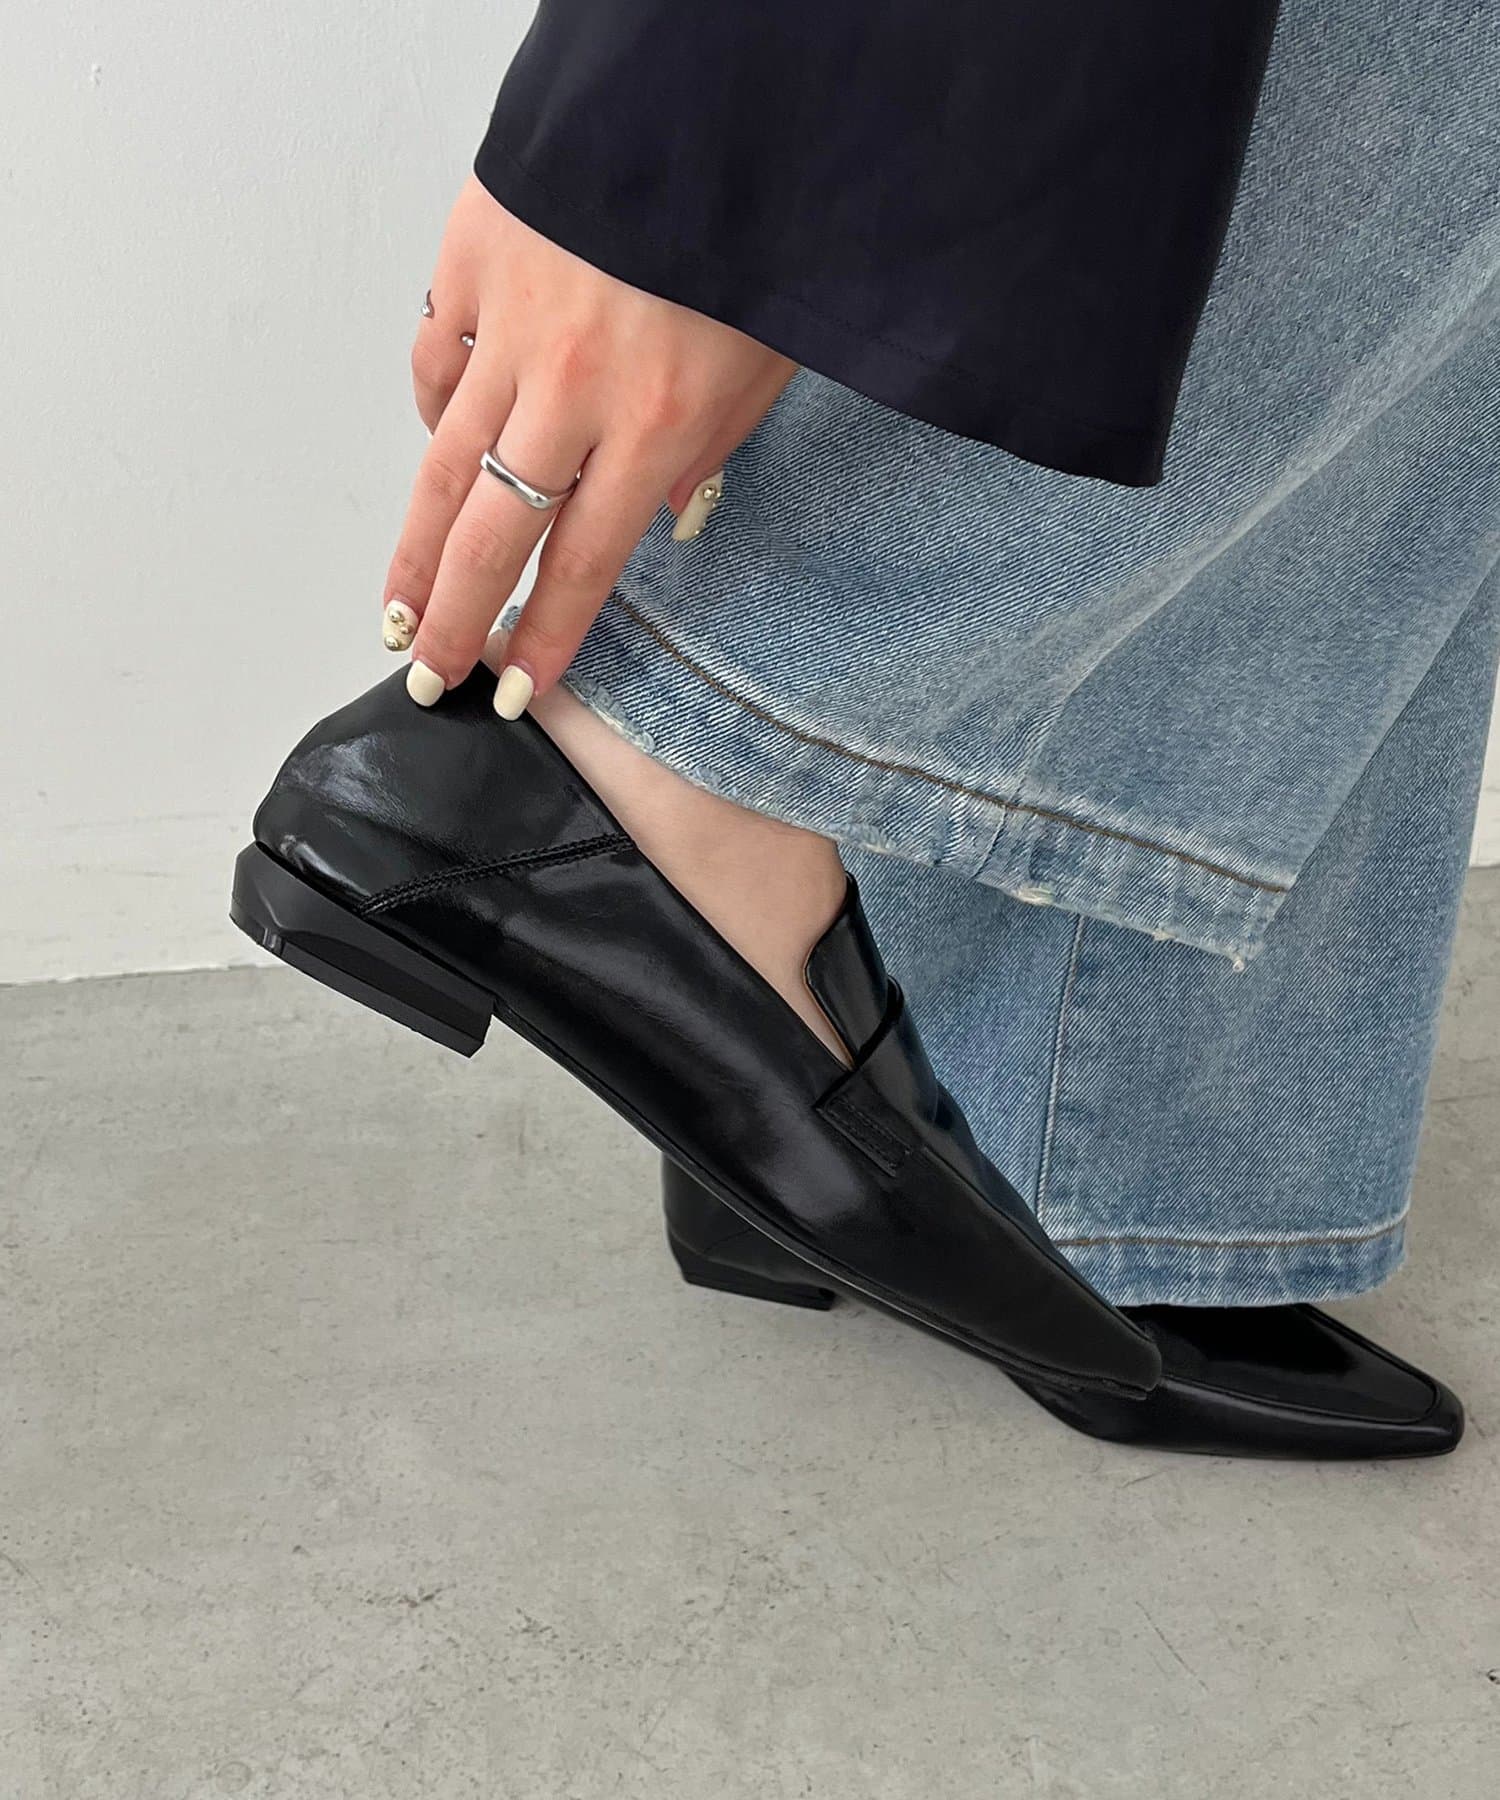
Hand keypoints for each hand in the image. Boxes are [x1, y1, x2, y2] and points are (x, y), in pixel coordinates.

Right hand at [385, 178, 795, 715]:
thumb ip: (708, 453)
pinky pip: (436, 357)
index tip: (511, 691)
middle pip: (496, 534)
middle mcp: (575, 390)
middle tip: (430, 676)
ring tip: (397, 607)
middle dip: (457, 619)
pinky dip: (433, 408)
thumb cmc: (757, 236)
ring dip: (416, 547)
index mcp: (656, 423)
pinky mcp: (475, 258)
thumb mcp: (764, 369)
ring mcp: (514, 324)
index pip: (586, 563)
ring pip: (445, 461)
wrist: (721, 99)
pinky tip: (438, 446)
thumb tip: (662, 521)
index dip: (545, 636)